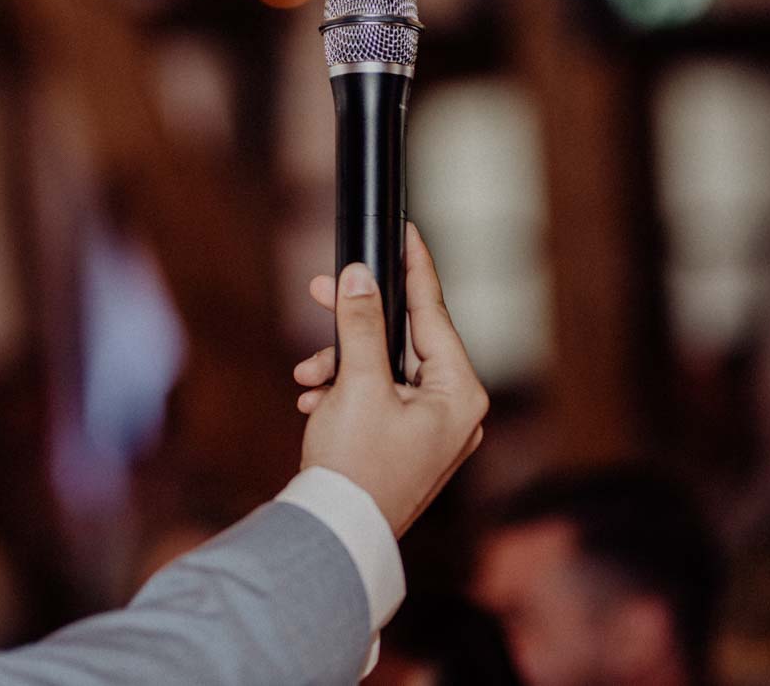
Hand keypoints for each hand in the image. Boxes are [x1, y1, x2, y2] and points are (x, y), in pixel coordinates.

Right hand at [294, 223, 487, 537]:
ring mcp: (434, 432)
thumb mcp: (358, 383)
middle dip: (355, 324)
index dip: (415, 268)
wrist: (335, 536)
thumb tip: (360, 277)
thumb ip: (362, 323)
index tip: (405, 232)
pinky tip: (316, 401)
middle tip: (321, 290)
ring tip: (308, 378)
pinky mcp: (409, 445)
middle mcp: (457, 411)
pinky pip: (378, 398)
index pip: (434, 313)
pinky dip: (346, 392)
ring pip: (385, 369)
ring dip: (342, 364)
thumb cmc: (356, 466)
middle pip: (405, 340)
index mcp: (461, 393)